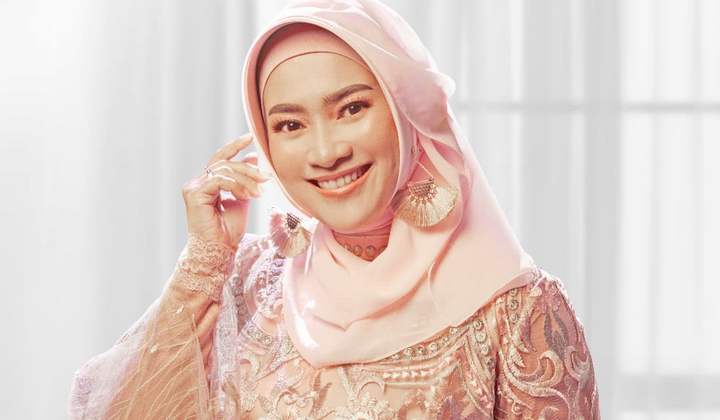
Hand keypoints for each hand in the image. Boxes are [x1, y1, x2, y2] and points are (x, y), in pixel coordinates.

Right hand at [181, 133, 269, 247]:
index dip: (234, 147)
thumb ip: (245, 181)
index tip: (250, 138)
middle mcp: (197, 183)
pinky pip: (219, 180)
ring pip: (224, 170)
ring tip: (259, 193)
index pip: (221, 159)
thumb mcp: (242, 200)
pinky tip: (247, 196)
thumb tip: (253, 158)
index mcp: (207, 183)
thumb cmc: (228, 231)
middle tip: (266, 178)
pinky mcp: (194, 194)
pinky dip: (236, 186)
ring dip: (246, 179)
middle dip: (248, 169)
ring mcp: (193, 187)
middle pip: (225, 163)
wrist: (219, 251)